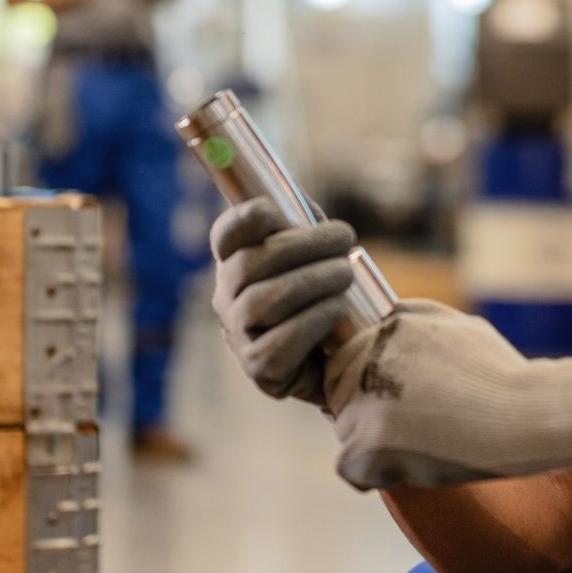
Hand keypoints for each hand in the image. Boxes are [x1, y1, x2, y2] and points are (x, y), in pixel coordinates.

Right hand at [210, 197, 355, 403]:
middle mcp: (227, 297)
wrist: (342, 356)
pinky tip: (339, 308)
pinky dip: (313, 321)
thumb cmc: (327, 294)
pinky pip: (278, 346)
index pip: (226, 235)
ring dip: (311, 282)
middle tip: (343, 239)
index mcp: (236, 262)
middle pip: (248, 265)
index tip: (276, 211)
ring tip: (346, 274)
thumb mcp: (316, 254)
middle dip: (301, 246)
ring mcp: (239, 334)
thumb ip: (306, 226)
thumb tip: (303, 203)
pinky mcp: (258, 368)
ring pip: (261, 303)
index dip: (244, 219)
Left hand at [323, 301, 571, 489]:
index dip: (368, 384)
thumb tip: (385, 314)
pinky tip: (410, 467)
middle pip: (337, 392)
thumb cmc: (499, 374)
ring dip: (373, 443)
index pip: (344, 358)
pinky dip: (375, 475)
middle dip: (365, 410)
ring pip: (345, 430)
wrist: (523, 414)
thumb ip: (414, 316)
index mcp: (385, 331)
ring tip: (421, 445)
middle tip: (411, 427)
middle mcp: (367, 360)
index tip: (402, 402)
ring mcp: (364, 402)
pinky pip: (350, 467)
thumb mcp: (459, 324)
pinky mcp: (368, 444)